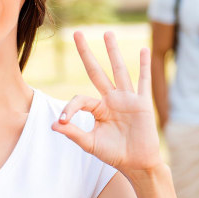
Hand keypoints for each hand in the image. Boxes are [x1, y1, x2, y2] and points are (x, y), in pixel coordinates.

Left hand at [51, 31, 161, 176]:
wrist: (136, 164)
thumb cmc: (113, 154)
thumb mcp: (89, 144)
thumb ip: (73, 133)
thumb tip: (53, 125)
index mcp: (97, 108)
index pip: (80, 99)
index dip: (69, 109)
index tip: (63, 121)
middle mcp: (111, 99)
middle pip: (96, 71)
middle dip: (86, 53)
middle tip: (77, 33)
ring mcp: (127, 99)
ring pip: (119, 70)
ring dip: (113, 52)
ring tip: (108, 33)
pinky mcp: (142, 104)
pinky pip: (143, 82)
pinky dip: (144, 66)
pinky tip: (143, 50)